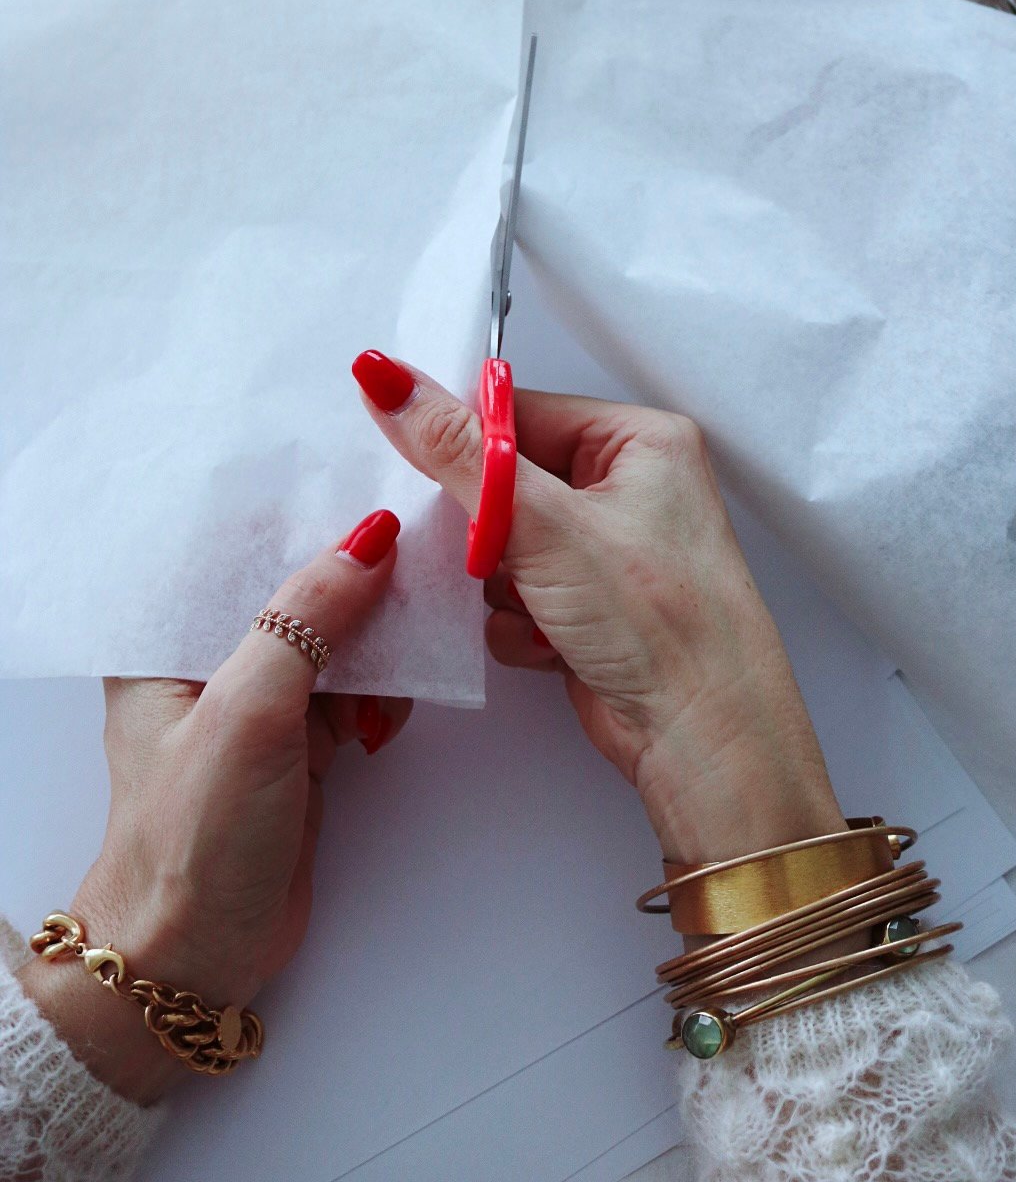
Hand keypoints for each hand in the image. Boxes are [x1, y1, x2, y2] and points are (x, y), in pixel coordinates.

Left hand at [20, 513, 411, 1103]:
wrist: (194, 961)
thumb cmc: (191, 843)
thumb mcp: (248, 713)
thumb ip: (306, 620)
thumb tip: (369, 540)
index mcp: (165, 643)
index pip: (234, 550)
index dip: (295, 514)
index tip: (361, 478)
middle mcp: (208, 665)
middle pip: (292, 589)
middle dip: (353, 567)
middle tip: (417, 533)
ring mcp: (257, 707)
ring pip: (333, 638)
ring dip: (380, 627)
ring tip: (427, 608)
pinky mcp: (299, 748)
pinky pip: (355, 688)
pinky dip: (387, 683)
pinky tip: (410, 683)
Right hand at [353, 353, 843, 865]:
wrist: (703, 740)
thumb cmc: (660, 622)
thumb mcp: (543, 524)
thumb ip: (455, 452)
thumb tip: (387, 378)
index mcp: (638, 440)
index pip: (519, 412)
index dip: (465, 446)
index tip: (421, 470)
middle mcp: (631, 487)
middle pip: (507, 482)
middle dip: (487, 531)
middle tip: (492, 555)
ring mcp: (612, 551)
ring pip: (504, 545)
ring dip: (500, 583)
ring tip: (533, 606)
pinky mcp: (592, 608)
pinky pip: (518, 595)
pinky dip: (518, 622)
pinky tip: (548, 643)